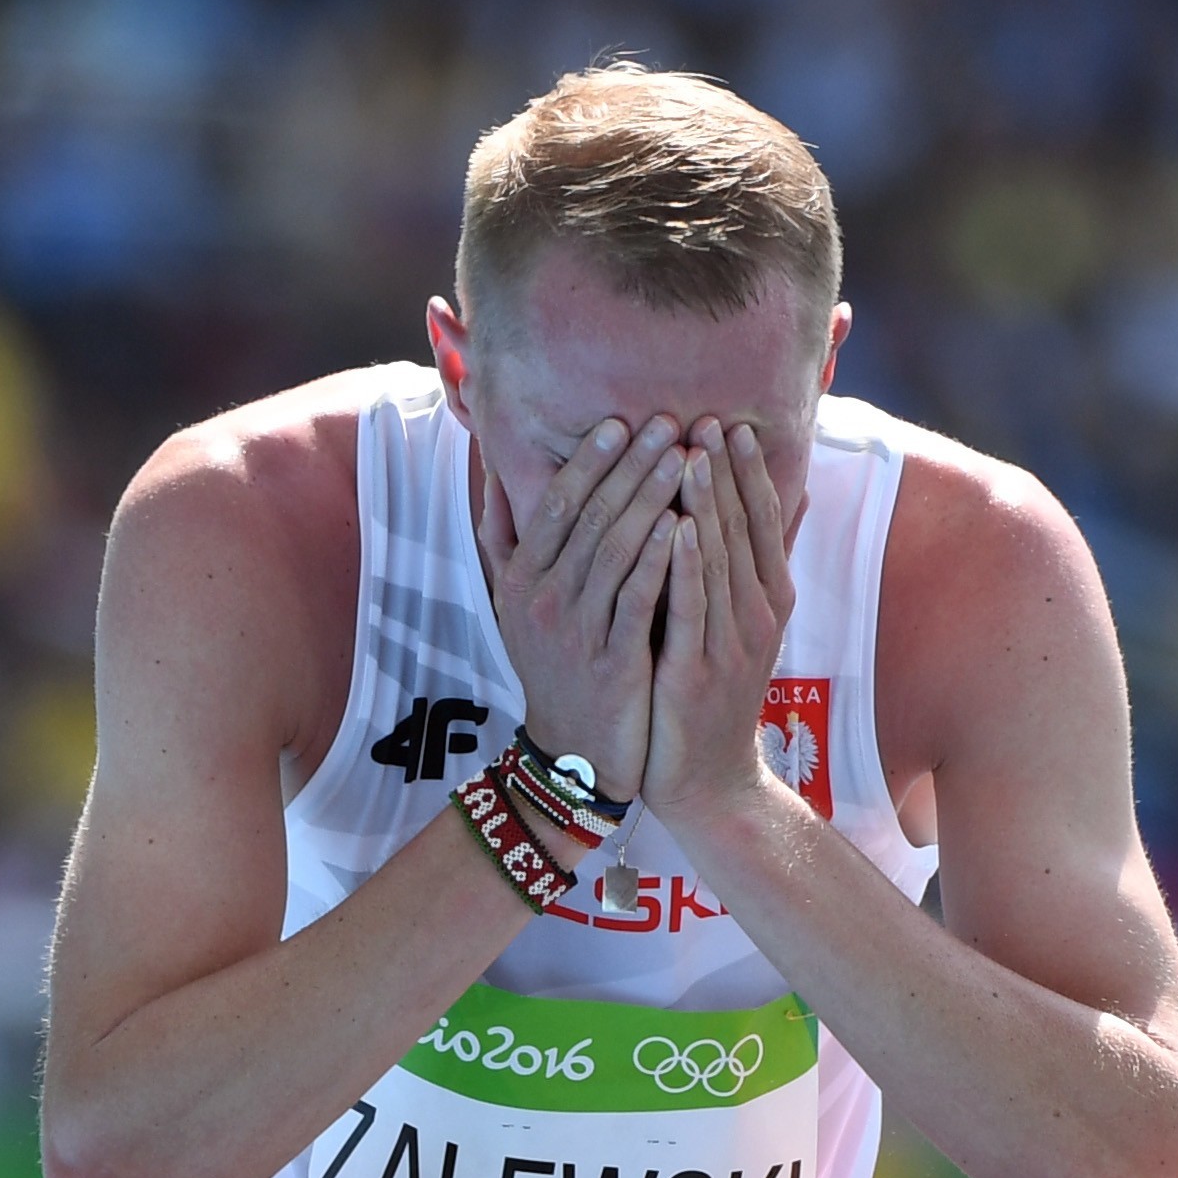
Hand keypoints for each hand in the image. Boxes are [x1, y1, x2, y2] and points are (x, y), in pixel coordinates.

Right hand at [477, 412, 684, 801]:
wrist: (576, 756)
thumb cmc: (556, 669)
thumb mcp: (514, 605)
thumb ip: (504, 538)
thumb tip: (490, 469)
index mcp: (520, 579)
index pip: (553, 504)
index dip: (587, 461)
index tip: (619, 421)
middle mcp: (542, 600)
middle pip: (589, 518)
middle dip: (630, 466)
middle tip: (667, 424)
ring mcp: (577, 632)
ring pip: (615, 551)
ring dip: (652, 499)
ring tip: (685, 459)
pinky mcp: (613, 662)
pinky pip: (638, 599)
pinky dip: (660, 559)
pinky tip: (686, 524)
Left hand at [642, 420, 796, 831]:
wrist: (708, 780)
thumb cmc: (713, 697)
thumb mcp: (745, 625)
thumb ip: (760, 564)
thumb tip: (793, 501)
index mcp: (769, 599)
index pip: (762, 520)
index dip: (745, 471)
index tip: (726, 422)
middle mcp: (757, 615)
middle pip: (742, 529)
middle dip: (723, 472)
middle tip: (703, 418)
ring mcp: (730, 643)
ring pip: (717, 560)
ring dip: (705, 504)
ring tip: (687, 452)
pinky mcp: (697, 670)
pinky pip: (691, 608)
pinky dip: (685, 566)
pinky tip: (674, 526)